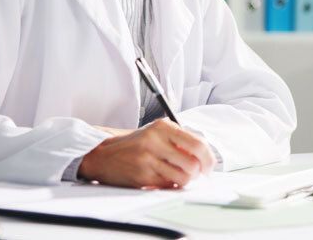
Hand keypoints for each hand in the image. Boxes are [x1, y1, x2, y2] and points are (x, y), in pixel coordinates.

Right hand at [78, 119, 216, 188]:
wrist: (102, 154)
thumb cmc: (134, 144)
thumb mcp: (156, 132)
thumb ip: (179, 139)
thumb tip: (205, 155)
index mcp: (163, 126)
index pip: (197, 143)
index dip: (208, 158)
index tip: (209, 165)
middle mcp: (156, 141)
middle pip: (194, 162)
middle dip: (200, 172)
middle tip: (198, 174)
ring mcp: (148, 159)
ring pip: (184, 177)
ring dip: (186, 180)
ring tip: (179, 176)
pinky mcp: (142, 176)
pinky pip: (168, 185)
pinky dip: (171, 184)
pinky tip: (165, 178)